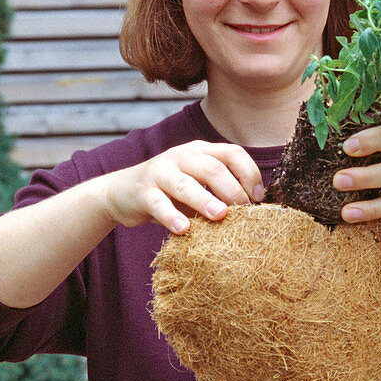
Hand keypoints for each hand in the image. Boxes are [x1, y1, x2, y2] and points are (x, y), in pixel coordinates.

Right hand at [99, 141, 264, 232]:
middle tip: (244, 211)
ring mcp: (160, 172)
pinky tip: (183, 229)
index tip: (258, 198)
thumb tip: (255, 213)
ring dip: (205, 200)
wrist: (123, 192)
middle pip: (212, 167)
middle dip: (232, 189)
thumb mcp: (197, 186)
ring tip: (220, 216)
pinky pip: (158, 203)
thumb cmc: (171, 194)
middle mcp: (182, 156)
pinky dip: (171, 216)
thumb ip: (220, 193)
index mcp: (201, 151)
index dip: (249, 173)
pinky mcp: (143, 191)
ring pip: (185, 184)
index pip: (232, 153)